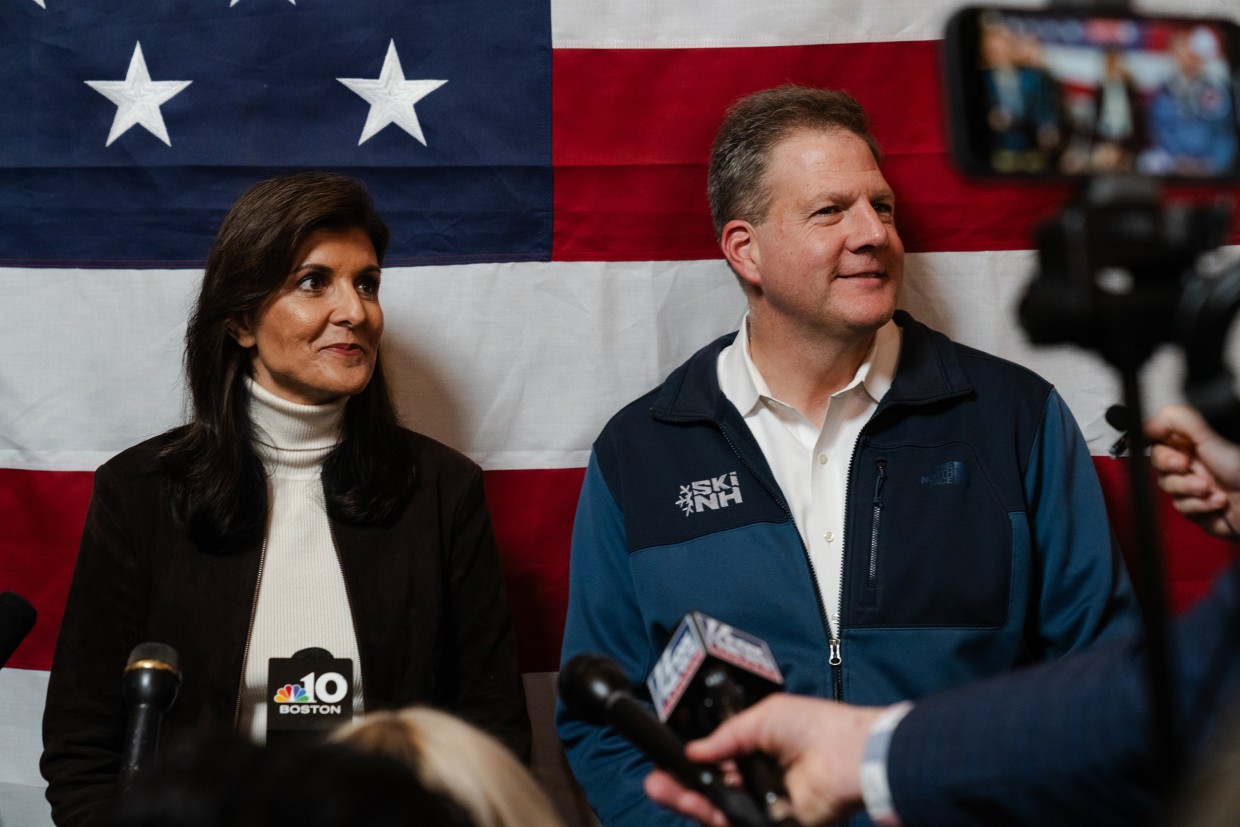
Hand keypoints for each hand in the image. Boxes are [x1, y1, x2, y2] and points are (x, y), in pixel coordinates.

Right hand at [643, 694, 885, 826]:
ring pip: (718, 810)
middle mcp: (758, 780)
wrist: (848, 754)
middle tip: (656, 782)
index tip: (666, 761)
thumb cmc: (816, 726)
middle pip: (710, 790)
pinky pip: (738, 824)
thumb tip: (694, 750)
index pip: (715, 763)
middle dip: (680, 786)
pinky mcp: (773, 823)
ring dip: (690, 802)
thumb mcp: (762, 717)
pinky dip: (717, 818)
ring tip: (664, 790)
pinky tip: (698, 806)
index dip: (689, 764)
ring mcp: (764, 805)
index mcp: (757, 752)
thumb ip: (726, 736)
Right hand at [1146, 403, 1239, 539]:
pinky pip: (1182, 509)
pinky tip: (1217, 501)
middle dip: (1173, 471)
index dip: (1161, 453)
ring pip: (1169, 490)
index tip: (1176, 456)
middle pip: (1158, 469)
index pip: (1158, 445)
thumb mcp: (1208, 434)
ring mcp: (1192, 488)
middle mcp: (1190, 465)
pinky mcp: (1196, 510)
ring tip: (1210, 488)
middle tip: (1186, 467)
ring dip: (1190, 490)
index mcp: (1190, 444)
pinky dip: (1201, 506)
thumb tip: (1148, 422)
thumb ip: (1175, 419)